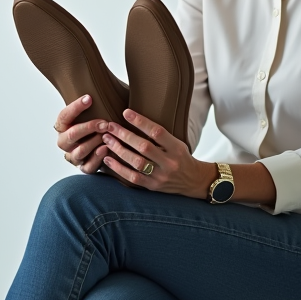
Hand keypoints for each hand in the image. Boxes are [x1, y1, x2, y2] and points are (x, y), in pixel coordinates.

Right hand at [54, 95, 109, 174]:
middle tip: (104, 122)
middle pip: (71, 135)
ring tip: (107, 136)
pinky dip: (97, 158)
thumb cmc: (101, 122)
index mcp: (63, 126)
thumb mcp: (97, 109)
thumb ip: (96, 97)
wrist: (108, 143)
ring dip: (94, 142)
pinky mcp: (84, 168)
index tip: (90, 98)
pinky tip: (106, 149)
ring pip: (79, 151)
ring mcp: (73, 156)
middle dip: (88, 128)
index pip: (64, 116)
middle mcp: (65, 142)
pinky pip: (87, 166)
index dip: (75, 107)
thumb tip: (98, 76)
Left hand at [100, 109, 216, 197]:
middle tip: (110, 126)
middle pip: (144, 147)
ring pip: (137, 162)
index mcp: (177, 148)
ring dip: (119, 149)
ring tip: (106, 139)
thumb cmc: (181, 157)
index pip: (158, 132)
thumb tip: (134, 119)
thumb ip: (160, 136)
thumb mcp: (177, 143)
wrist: (194, 181)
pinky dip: (118, 168)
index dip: (141, 122)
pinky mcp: (152, 186)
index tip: (125, 112)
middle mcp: (169, 163)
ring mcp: (160, 176)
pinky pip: (133, 177)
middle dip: (124, 135)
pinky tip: (107, 158)